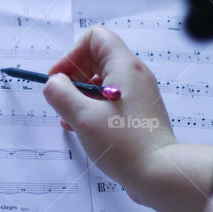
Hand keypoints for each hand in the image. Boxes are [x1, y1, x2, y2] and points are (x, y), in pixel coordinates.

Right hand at [43, 25, 175, 199]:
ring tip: (70, 119)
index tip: (59, 80)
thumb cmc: (124, 145)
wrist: (159, 174)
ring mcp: (138, 95)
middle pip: (96, 58)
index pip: (95, 38)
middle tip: (61, 100)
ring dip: (80, 95)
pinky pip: (110, 100)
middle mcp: (134, 76)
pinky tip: (83, 128)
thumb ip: (61, 94)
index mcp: (124, 67)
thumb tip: (53, 84)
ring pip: (102, 81)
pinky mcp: (138, 113)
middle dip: (73, 76)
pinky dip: (92, 108)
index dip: (72, 54)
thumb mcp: (83, 117)